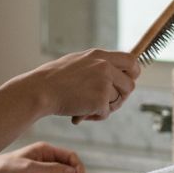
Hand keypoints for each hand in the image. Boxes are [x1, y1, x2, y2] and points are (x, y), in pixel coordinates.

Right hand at [15, 49, 140, 123]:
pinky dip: (95, 116)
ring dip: (105, 108)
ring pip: (118, 101)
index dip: (132, 74)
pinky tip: (80, 113)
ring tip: (85, 108)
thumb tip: (111, 72)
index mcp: (99, 55)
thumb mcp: (78, 62)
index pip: (131, 60)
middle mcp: (104, 66)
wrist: (40, 90)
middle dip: (121, 96)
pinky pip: (106, 113)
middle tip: (108, 103)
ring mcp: (103, 83)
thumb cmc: (53, 79)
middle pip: (130, 84)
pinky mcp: (100, 99)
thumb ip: (96, 65)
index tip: (127, 82)